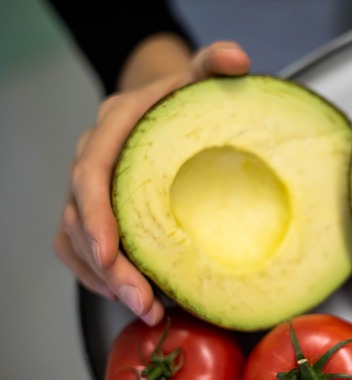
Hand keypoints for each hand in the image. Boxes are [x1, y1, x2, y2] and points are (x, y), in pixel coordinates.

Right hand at [54, 41, 250, 325]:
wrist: (162, 106)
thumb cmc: (181, 97)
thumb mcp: (198, 76)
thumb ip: (214, 64)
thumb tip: (236, 60)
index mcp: (113, 129)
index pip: (91, 174)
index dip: (97, 214)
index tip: (110, 250)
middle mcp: (94, 162)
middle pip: (83, 220)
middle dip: (109, 266)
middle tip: (142, 301)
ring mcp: (92, 192)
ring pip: (79, 244)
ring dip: (109, 282)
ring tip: (148, 311)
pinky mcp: (99, 215)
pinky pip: (84, 253)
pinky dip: (106, 280)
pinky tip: (140, 301)